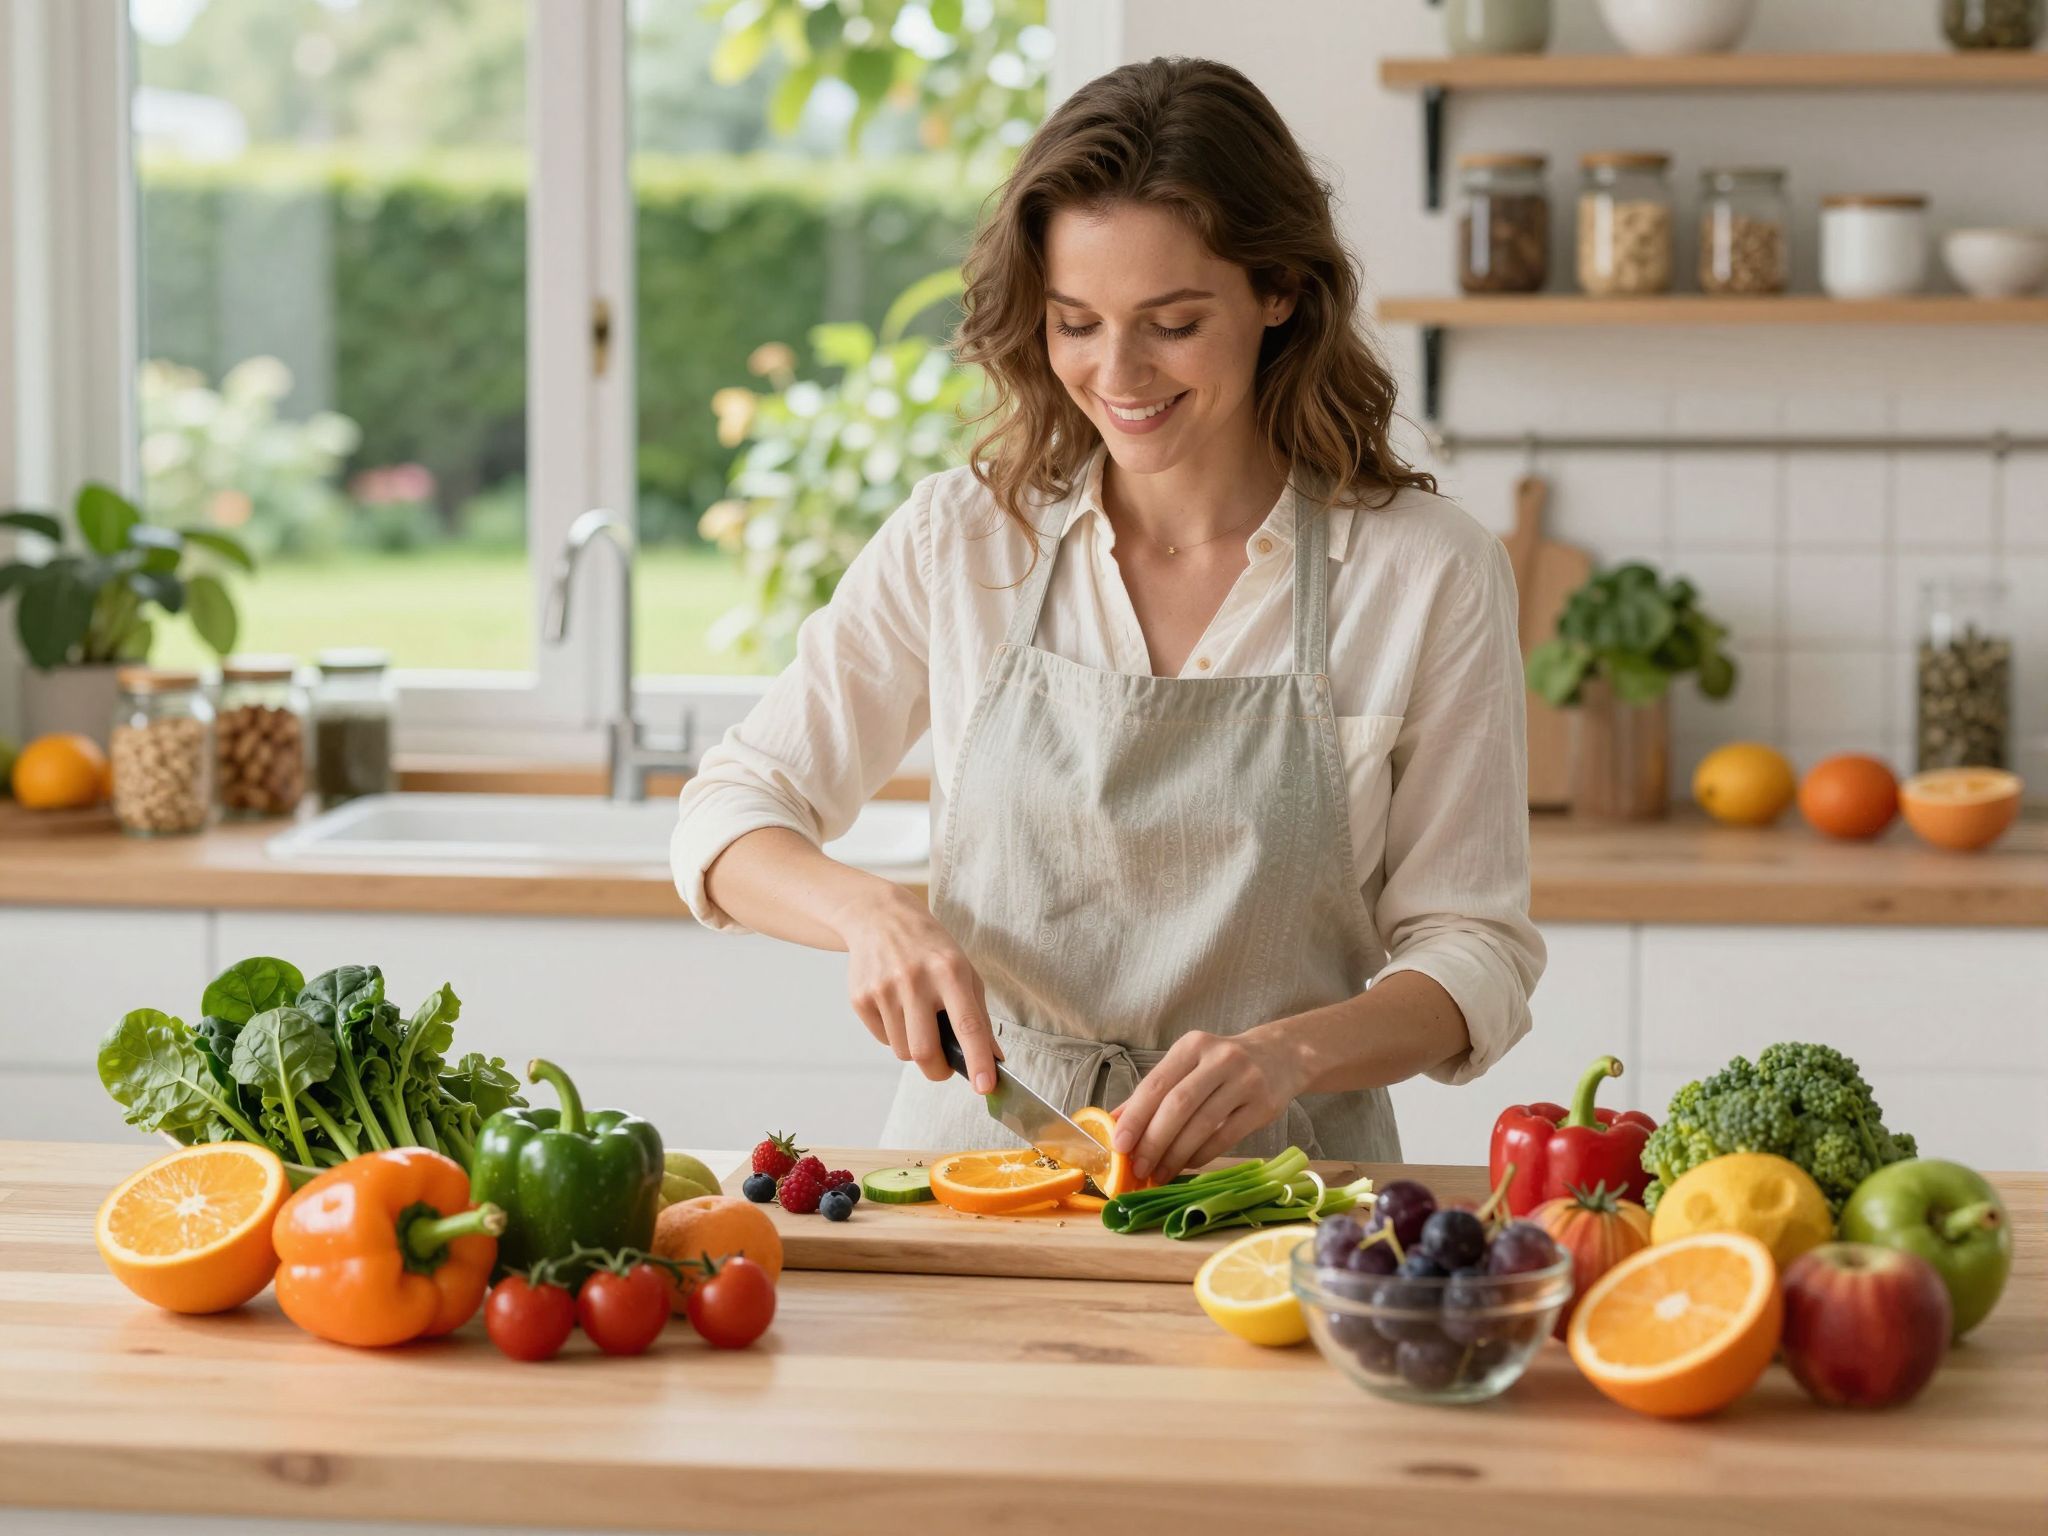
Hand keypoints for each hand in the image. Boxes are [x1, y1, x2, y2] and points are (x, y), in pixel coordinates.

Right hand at [833, 883, 1000, 1090]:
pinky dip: (895, 1035)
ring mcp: (883, 989)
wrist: (879, 918)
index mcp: (949, 971)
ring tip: (917, 1018)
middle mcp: (915, 979)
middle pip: (925, 1052)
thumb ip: (979, 1015)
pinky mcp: (860, 997)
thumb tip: (993, 1059)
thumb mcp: (963, 970)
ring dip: (915, 1048)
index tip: (985, 1087)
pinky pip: (883, 1039)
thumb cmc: (930, 949)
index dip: (978, 1060)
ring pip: (903, 1051)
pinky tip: (896, 1006)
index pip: (967, 1024)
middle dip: (938, 1071)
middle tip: (945, 1068)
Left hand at [1110, 1027, 1303, 1184]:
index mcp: (1192, 1046)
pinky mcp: (1263, 1105)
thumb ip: (1153, 1092)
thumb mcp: (1188, 1066)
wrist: (1281, 1056)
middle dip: (1153, 1141)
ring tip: (1159, 1174)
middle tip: (1138, 1168)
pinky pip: (1226, 1136)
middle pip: (1178, 1105)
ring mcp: (1245, 1081)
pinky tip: (1187, 1165)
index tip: (1118, 1145)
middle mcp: (1219, 1059)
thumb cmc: (1223, 1065)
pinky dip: (1202, 1155)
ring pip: (1202, 1124)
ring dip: (1176, 1155)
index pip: (1156, 1083)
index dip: (1135, 1117)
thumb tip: (1114, 1122)